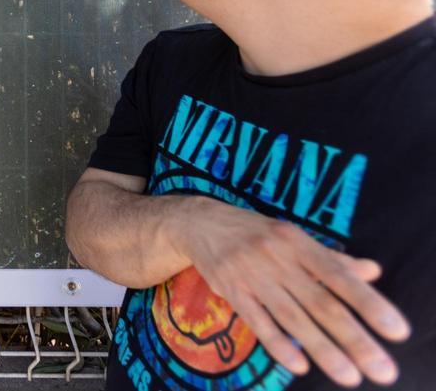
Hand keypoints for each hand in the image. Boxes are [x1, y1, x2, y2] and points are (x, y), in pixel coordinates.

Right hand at [171, 197, 410, 386]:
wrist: (201, 222)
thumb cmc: (257, 234)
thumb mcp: (294, 238)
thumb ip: (333, 259)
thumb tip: (373, 271)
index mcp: (300, 244)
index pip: (341, 277)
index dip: (369, 303)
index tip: (396, 331)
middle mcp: (279, 259)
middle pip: (321, 304)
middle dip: (354, 339)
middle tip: (382, 371)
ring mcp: (253, 275)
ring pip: (293, 318)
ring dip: (323, 349)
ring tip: (350, 377)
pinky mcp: (231, 290)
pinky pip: (257, 321)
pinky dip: (278, 343)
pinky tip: (299, 365)